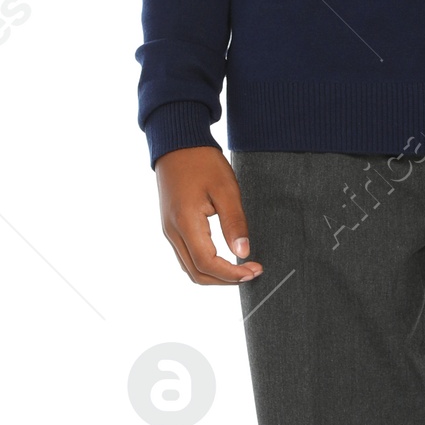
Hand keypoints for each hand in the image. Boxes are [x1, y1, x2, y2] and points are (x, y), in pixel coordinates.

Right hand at [156, 146, 261, 285]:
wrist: (177, 144)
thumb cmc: (202, 162)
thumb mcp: (226, 189)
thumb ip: (234, 223)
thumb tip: (243, 253)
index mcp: (185, 222)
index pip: (208, 263)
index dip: (232, 273)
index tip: (254, 270)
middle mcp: (172, 231)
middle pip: (197, 272)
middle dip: (225, 279)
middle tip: (252, 272)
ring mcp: (169, 230)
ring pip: (190, 267)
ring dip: (215, 274)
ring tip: (241, 268)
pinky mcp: (171, 227)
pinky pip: (186, 256)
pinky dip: (205, 264)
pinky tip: (224, 258)